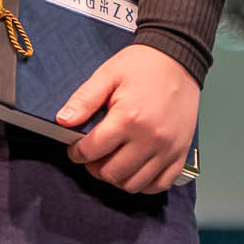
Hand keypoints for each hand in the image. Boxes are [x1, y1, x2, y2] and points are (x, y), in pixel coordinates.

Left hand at [57, 45, 199, 193]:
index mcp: (128, 118)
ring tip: (112, 162)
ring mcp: (168, 149)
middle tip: (93, 156)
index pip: (91, 151)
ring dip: (117, 178)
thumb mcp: (107, 75)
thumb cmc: (142, 66)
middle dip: (95, 167)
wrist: (179, 58)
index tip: (75, 149)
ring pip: (134, 184)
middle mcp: (150, 138)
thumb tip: (62, 121)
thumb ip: (84, 99)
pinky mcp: (181, 152)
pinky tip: (134, 170)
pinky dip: (144, 184)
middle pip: (112, 173)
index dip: (76, 153)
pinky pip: (159, 185)